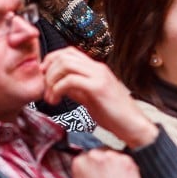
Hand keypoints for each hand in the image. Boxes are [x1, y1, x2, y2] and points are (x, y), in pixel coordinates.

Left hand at [41, 46, 156, 147]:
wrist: (133, 125)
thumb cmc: (114, 114)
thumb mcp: (90, 97)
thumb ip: (76, 88)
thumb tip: (58, 84)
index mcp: (96, 68)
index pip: (69, 52)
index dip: (52, 60)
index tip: (44, 76)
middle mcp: (97, 68)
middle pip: (64, 55)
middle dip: (48, 70)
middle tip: (44, 88)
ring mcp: (99, 76)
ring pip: (66, 64)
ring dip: (51, 80)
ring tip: (50, 98)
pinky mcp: (98, 88)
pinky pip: (71, 81)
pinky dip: (58, 89)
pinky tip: (56, 101)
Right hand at [70, 147, 143, 177]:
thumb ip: (82, 174)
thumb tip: (87, 170)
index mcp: (79, 162)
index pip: (87, 157)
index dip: (95, 166)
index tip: (99, 173)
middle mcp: (93, 155)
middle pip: (101, 153)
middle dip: (106, 163)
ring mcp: (110, 156)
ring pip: (115, 155)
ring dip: (117, 165)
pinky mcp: (126, 160)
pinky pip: (127, 161)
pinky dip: (129, 170)